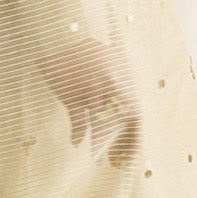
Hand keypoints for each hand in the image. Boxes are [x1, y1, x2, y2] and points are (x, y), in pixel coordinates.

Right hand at [35, 38, 139, 166]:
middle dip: (119, 146)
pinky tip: (76, 142)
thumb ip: (118, 88)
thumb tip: (129, 113)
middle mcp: (111, 85)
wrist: (61, 34)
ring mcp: (92, 89)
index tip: (131, 156)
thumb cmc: (86, 51)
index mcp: (123, 79)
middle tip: (115, 163)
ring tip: (97, 160)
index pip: (135, 115)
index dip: (134, 138)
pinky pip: (78, 119)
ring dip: (98, 145)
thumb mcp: (109, 64)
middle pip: (120, 124)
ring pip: (99, 124)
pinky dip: (78, 133)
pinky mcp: (73, 92)